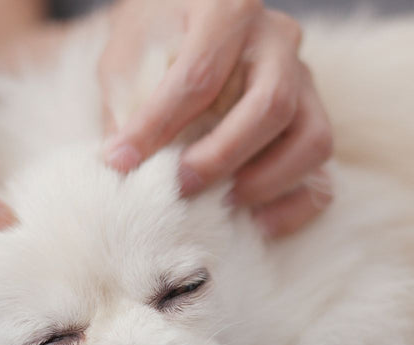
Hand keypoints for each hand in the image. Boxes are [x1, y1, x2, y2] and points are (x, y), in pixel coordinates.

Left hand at [101, 0, 333, 237]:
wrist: (192, 20)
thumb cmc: (158, 37)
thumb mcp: (130, 53)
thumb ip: (127, 101)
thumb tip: (122, 163)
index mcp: (228, 12)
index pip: (198, 78)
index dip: (157, 127)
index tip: (121, 162)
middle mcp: (277, 41)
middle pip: (271, 107)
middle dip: (221, 157)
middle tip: (180, 186)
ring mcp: (304, 79)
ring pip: (312, 140)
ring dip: (265, 183)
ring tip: (219, 205)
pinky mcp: (313, 116)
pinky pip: (323, 170)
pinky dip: (294, 204)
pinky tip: (255, 223)